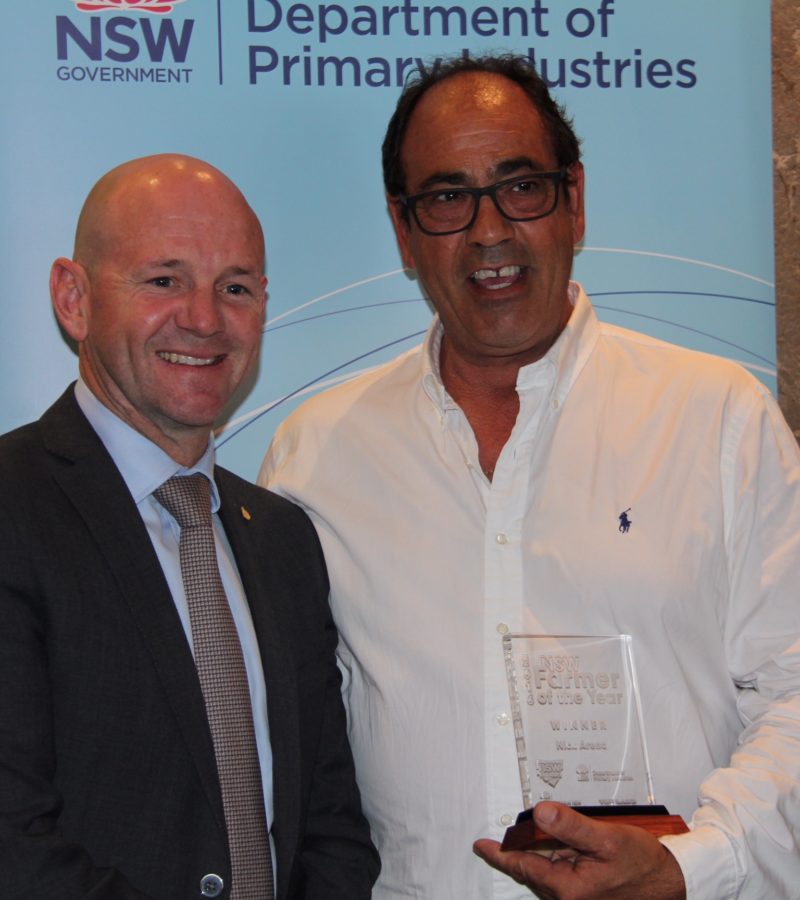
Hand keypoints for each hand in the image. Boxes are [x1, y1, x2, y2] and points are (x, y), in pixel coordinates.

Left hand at [473, 802, 685, 898]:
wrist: (672, 883)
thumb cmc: (643, 864)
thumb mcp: (607, 838)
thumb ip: (571, 826)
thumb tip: (541, 813)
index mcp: (569, 891)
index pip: (523, 868)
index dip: (500, 854)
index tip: (481, 846)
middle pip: (534, 870)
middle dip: (529, 848)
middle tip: (531, 826)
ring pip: (547, 874)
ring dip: (547, 854)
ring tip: (568, 837)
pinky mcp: (585, 899)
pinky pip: (561, 878)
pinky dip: (558, 861)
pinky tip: (573, 849)